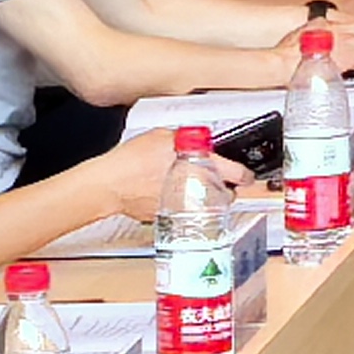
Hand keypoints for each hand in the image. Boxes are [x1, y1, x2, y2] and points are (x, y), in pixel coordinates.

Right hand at [87, 125, 246, 221]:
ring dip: (203, 196)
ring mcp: (182, 206)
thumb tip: (196, 141)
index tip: (246, 174)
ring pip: (205, 205)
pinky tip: (170, 192)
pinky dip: (182, 203)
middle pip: (225, 194)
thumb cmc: (131, 160)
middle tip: (218, 178)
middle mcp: (194, 190)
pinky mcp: (167, 217)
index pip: (236, 174)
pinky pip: (183, 210)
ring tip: (192, 185)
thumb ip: (187, 140)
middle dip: (225, 186)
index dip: (244, 173)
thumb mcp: (164, 136)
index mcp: (200, 167)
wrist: (107, 184)